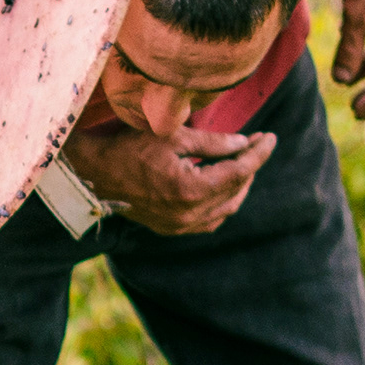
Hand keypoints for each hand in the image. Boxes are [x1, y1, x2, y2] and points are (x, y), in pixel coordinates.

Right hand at [67, 119, 275, 235]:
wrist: (95, 175)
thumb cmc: (129, 148)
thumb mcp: (173, 136)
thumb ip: (212, 142)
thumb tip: (242, 143)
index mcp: (191, 189)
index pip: (240, 171)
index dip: (258, 153)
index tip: (270, 137)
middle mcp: (189, 213)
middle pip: (236, 191)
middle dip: (250, 167)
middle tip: (254, 144)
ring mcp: (180, 225)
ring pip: (226, 209)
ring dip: (239, 186)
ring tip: (242, 163)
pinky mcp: (171, 229)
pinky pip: (210, 221)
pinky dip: (222, 203)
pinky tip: (222, 186)